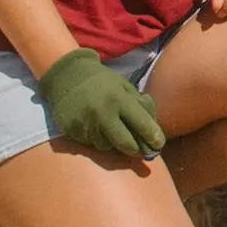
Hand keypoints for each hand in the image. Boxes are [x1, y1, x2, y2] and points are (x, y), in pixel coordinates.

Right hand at [36, 49, 165, 157]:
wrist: (67, 75)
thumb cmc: (102, 81)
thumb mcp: (125, 86)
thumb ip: (139, 106)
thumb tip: (152, 130)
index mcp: (118, 99)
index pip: (141, 123)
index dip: (152, 136)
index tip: (159, 144)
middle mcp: (101, 113)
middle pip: (125, 143)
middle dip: (136, 150)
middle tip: (141, 150)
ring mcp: (84, 124)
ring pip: (106, 146)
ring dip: (113, 143)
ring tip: (111, 129)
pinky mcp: (71, 131)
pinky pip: (90, 143)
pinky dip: (97, 139)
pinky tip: (94, 126)